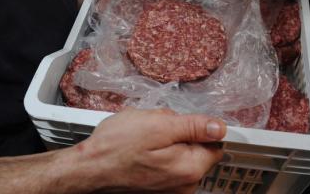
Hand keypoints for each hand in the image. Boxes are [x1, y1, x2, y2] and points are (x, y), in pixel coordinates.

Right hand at [64, 108, 225, 192]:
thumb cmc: (118, 145)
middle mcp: (185, 185)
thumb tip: (220, 127)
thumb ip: (194, 127)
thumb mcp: (158, 125)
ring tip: (145, 138)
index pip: (215, 144)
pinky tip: (141, 149)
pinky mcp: (158, 189)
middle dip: (180, 132)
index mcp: (189, 168)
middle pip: (196, 147)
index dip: (201, 127)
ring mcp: (171, 190)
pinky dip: (158, 152)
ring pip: (180, 153)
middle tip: (156, 127)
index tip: (182, 121)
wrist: (88, 168)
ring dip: (167, 140)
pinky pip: (168, 163)